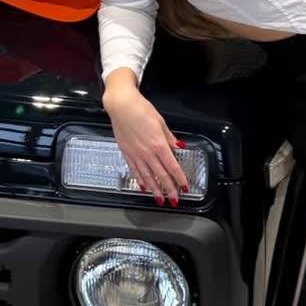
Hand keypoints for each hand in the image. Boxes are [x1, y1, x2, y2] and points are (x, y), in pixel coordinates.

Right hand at [103, 85, 188, 204]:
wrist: (121, 105)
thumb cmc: (140, 109)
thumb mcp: (161, 122)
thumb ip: (170, 138)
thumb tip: (179, 146)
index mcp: (158, 144)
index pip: (172, 166)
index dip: (179, 179)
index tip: (184, 187)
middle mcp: (147, 152)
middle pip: (161, 175)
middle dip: (168, 189)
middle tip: (174, 200)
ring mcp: (136, 154)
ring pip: (147, 176)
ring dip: (155, 189)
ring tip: (160, 199)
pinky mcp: (126, 153)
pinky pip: (135, 170)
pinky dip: (140, 180)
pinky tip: (144, 187)